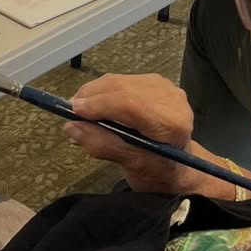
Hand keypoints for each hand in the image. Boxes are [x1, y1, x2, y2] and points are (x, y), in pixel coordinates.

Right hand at [65, 74, 202, 196]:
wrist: (179, 166)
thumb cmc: (159, 170)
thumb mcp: (131, 165)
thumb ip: (102, 145)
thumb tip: (72, 128)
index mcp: (171, 122)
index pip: (130, 103)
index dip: (98, 104)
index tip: (74, 111)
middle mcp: (171, 98)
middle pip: (122, 87)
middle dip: (91, 96)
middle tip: (70, 111)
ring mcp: (164, 87)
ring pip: (119, 81)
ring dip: (95, 93)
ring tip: (81, 112)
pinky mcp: (155, 82)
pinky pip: (122, 80)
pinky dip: (104, 92)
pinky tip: (96, 106)